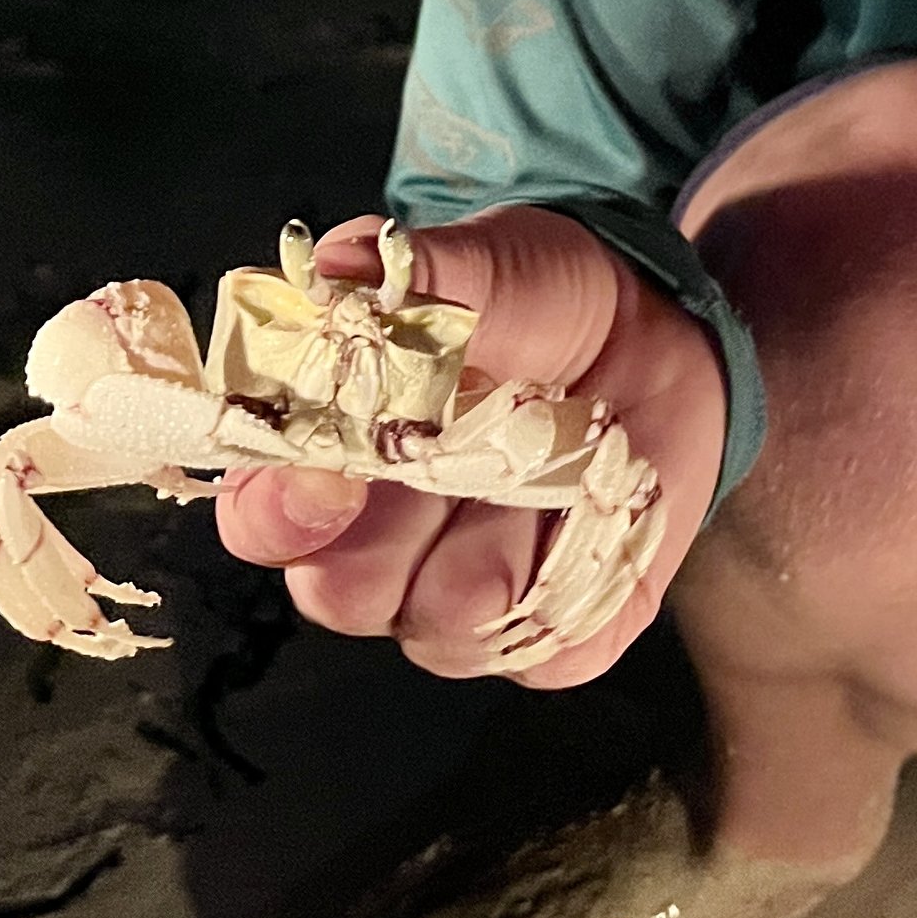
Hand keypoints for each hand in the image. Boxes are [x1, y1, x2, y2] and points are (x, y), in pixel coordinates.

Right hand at [214, 206, 726, 686]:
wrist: (655, 330)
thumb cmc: (539, 298)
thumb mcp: (488, 263)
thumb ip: (415, 272)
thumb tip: (338, 266)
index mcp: (328, 457)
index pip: (261, 518)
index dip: (280, 508)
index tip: (326, 469)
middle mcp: (376, 545)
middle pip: (339, 594)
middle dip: (392, 541)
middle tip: (461, 460)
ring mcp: (460, 598)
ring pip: (442, 630)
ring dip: (500, 547)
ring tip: (553, 464)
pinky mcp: (554, 635)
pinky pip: (546, 654)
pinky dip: (579, 591)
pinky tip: (599, 515)